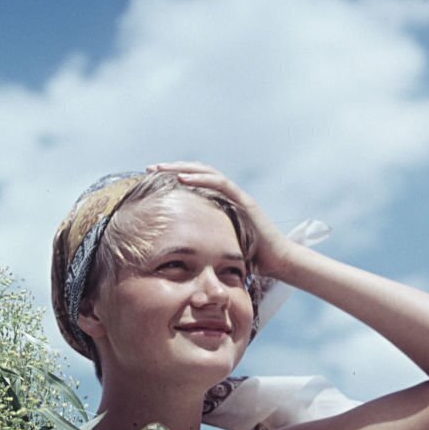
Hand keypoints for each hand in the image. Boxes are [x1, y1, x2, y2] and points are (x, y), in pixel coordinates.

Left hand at [145, 161, 294, 278]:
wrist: (278, 262)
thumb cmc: (251, 260)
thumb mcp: (220, 249)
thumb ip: (204, 244)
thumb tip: (179, 254)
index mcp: (223, 204)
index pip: (196, 183)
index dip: (175, 178)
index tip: (153, 179)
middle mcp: (230, 195)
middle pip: (198, 173)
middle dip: (173, 168)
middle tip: (150, 167)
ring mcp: (238, 196)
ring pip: (207, 173)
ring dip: (182, 168)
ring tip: (161, 168)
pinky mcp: (245, 202)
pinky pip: (220, 184)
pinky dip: (200, 179)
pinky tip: (182, 178)